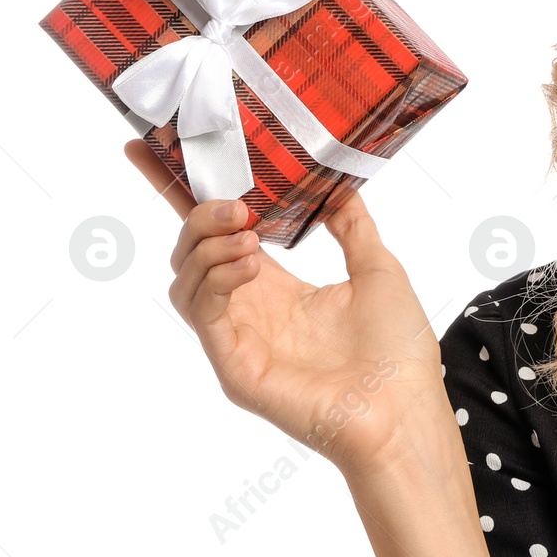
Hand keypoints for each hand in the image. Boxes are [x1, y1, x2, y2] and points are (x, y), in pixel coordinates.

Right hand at [126, 140, 449, 478]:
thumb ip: (352, 227)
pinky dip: (216, 279)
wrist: (405, 409)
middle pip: (191, 251)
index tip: (151, 148)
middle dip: (200, 216)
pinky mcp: (233, 365)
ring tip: (247, 234)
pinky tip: (248, 265)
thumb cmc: (398, 352)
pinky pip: (202, 312)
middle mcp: (250, 309)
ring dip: (208, 245)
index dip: (183, 194)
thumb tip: (339, 185)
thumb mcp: (378, 269)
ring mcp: (237, 338)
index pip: (220, 235)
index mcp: (277, 288)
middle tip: (236, 205)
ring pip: (185, 279)